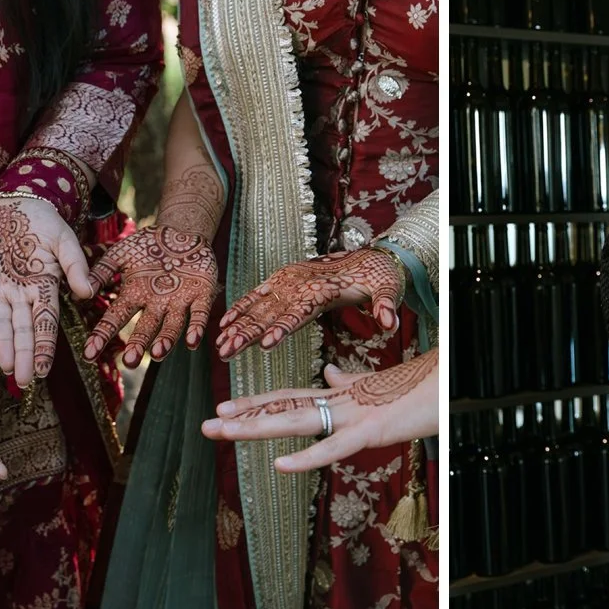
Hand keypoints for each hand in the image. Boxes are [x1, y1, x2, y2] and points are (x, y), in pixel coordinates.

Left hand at [0, 198, 93, 387]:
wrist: (16, 205)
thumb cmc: (45, 223)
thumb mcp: (65, 241)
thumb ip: (75, 266)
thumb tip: (87, 292)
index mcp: (45, 288)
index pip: (46, 323)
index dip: (44, 346)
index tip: (43, 368)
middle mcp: (22, 294)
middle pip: (23, 331)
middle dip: (23, 357)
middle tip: (24, 381)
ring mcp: (0, 289)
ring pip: (2, 324)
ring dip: (4, 347)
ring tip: (5, 370)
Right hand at [84, 225, 219, 366]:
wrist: (180, 233)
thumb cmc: (147, 246)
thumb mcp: (120, 254)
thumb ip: (101, 270)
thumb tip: (79, 292)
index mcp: (134, 296)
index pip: (116, 318)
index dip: (102, 336)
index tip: (89, 354)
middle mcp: (155, 304)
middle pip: (146, 328)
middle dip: (138, 344)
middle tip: (130, 362)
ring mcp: (179, 301)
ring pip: (172, 326)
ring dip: (166, 341)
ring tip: (158, 354)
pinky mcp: (201, 295)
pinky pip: (199, 314)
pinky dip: (196, 328)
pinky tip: (193, 342)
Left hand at [201, 351, 437, 471]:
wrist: (449, 382)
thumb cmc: (420, 387)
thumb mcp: (378, 386)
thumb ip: (351, 382)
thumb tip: (332, 374)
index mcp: (340, 395)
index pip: (289, 399)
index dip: (256, 404)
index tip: (224, 408)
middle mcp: (339, 402)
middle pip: (283, 409)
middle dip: (244, 417)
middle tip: (207, 424)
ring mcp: (353, 415)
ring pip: (296, 422)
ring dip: (257, 428)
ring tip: (223, 431)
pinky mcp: (371, 432)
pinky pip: (333, 448)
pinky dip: (306, 458)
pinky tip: (279, 465)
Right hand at [216, 249, 404, 359]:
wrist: (369, 255)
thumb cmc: (379, 277)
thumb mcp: (388, 289)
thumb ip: (385, 306)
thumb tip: (390, 324)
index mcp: (322, 290)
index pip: (299, 313)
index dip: (282, 329)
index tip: (264, 344)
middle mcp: (301, 284)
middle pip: (271, 313)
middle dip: (247, 334)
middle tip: (227, 352)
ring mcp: (289, 280)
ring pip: (259, 307)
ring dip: (238, 327)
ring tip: (219, 347)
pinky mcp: (284, 278)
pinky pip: (258, 294)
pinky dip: (241, 308)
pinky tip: (224, 324)